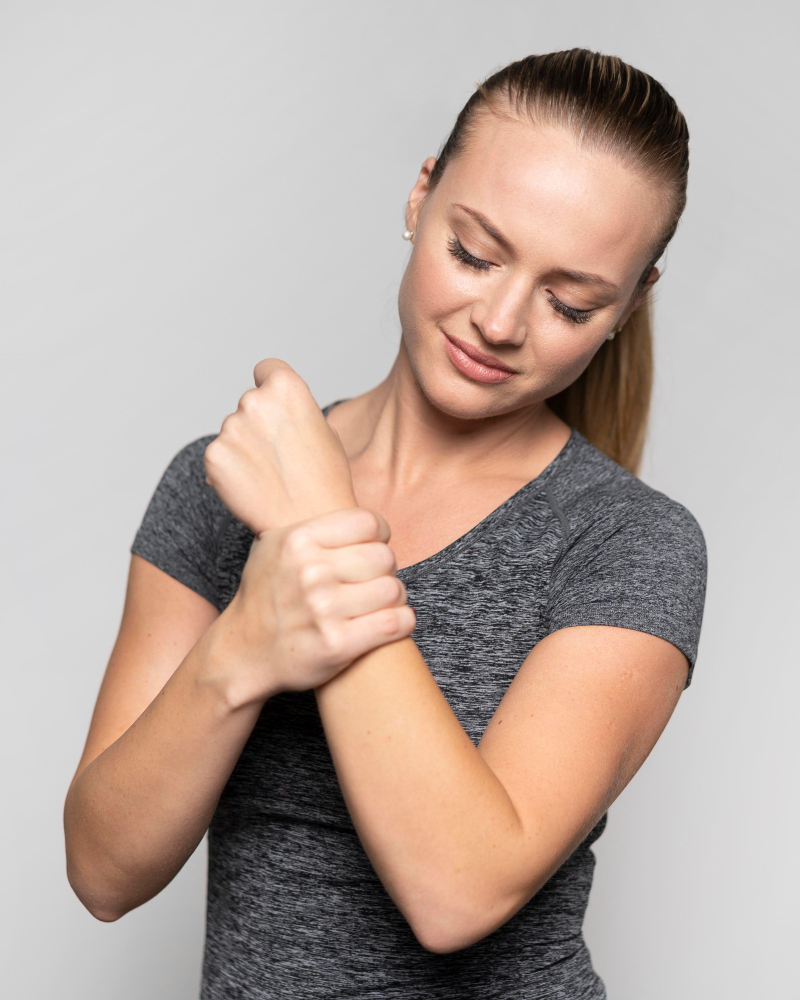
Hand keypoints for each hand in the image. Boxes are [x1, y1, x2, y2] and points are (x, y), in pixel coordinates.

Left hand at [204, 359, 355, 534]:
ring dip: (245, 448)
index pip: (266, 369)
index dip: (272, 385)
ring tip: (271, 476)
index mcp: (287, 387)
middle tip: (281, 456)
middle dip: (259, 424)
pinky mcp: (214, 456)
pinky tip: (254, 487)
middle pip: (249, 403)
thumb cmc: (326, 480)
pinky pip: (220, 457)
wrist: (312, 523)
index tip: (274, 404)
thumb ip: (296, 410)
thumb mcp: (326, 430)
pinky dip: (231, 470)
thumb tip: (278, 408)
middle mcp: (253, 401)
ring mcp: (230, 429)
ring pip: (233, 432)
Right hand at [209, 507, 415, 707]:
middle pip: (385, 556)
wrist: (244, 651)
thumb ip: (315, 526)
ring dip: (393, 598)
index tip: (373, 547)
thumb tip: (360, 513)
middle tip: (373, 579)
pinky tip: (391, 621)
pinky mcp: (337, 645)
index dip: (380, 535)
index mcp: (297, 540)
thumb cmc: (267, 595)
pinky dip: (402, 622)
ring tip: (379, 602)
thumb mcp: (275, 546)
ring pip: (394, 589)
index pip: (368, 522)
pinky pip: (396, 622)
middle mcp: (309, 572)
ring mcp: (323, 610)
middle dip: (385, 569)